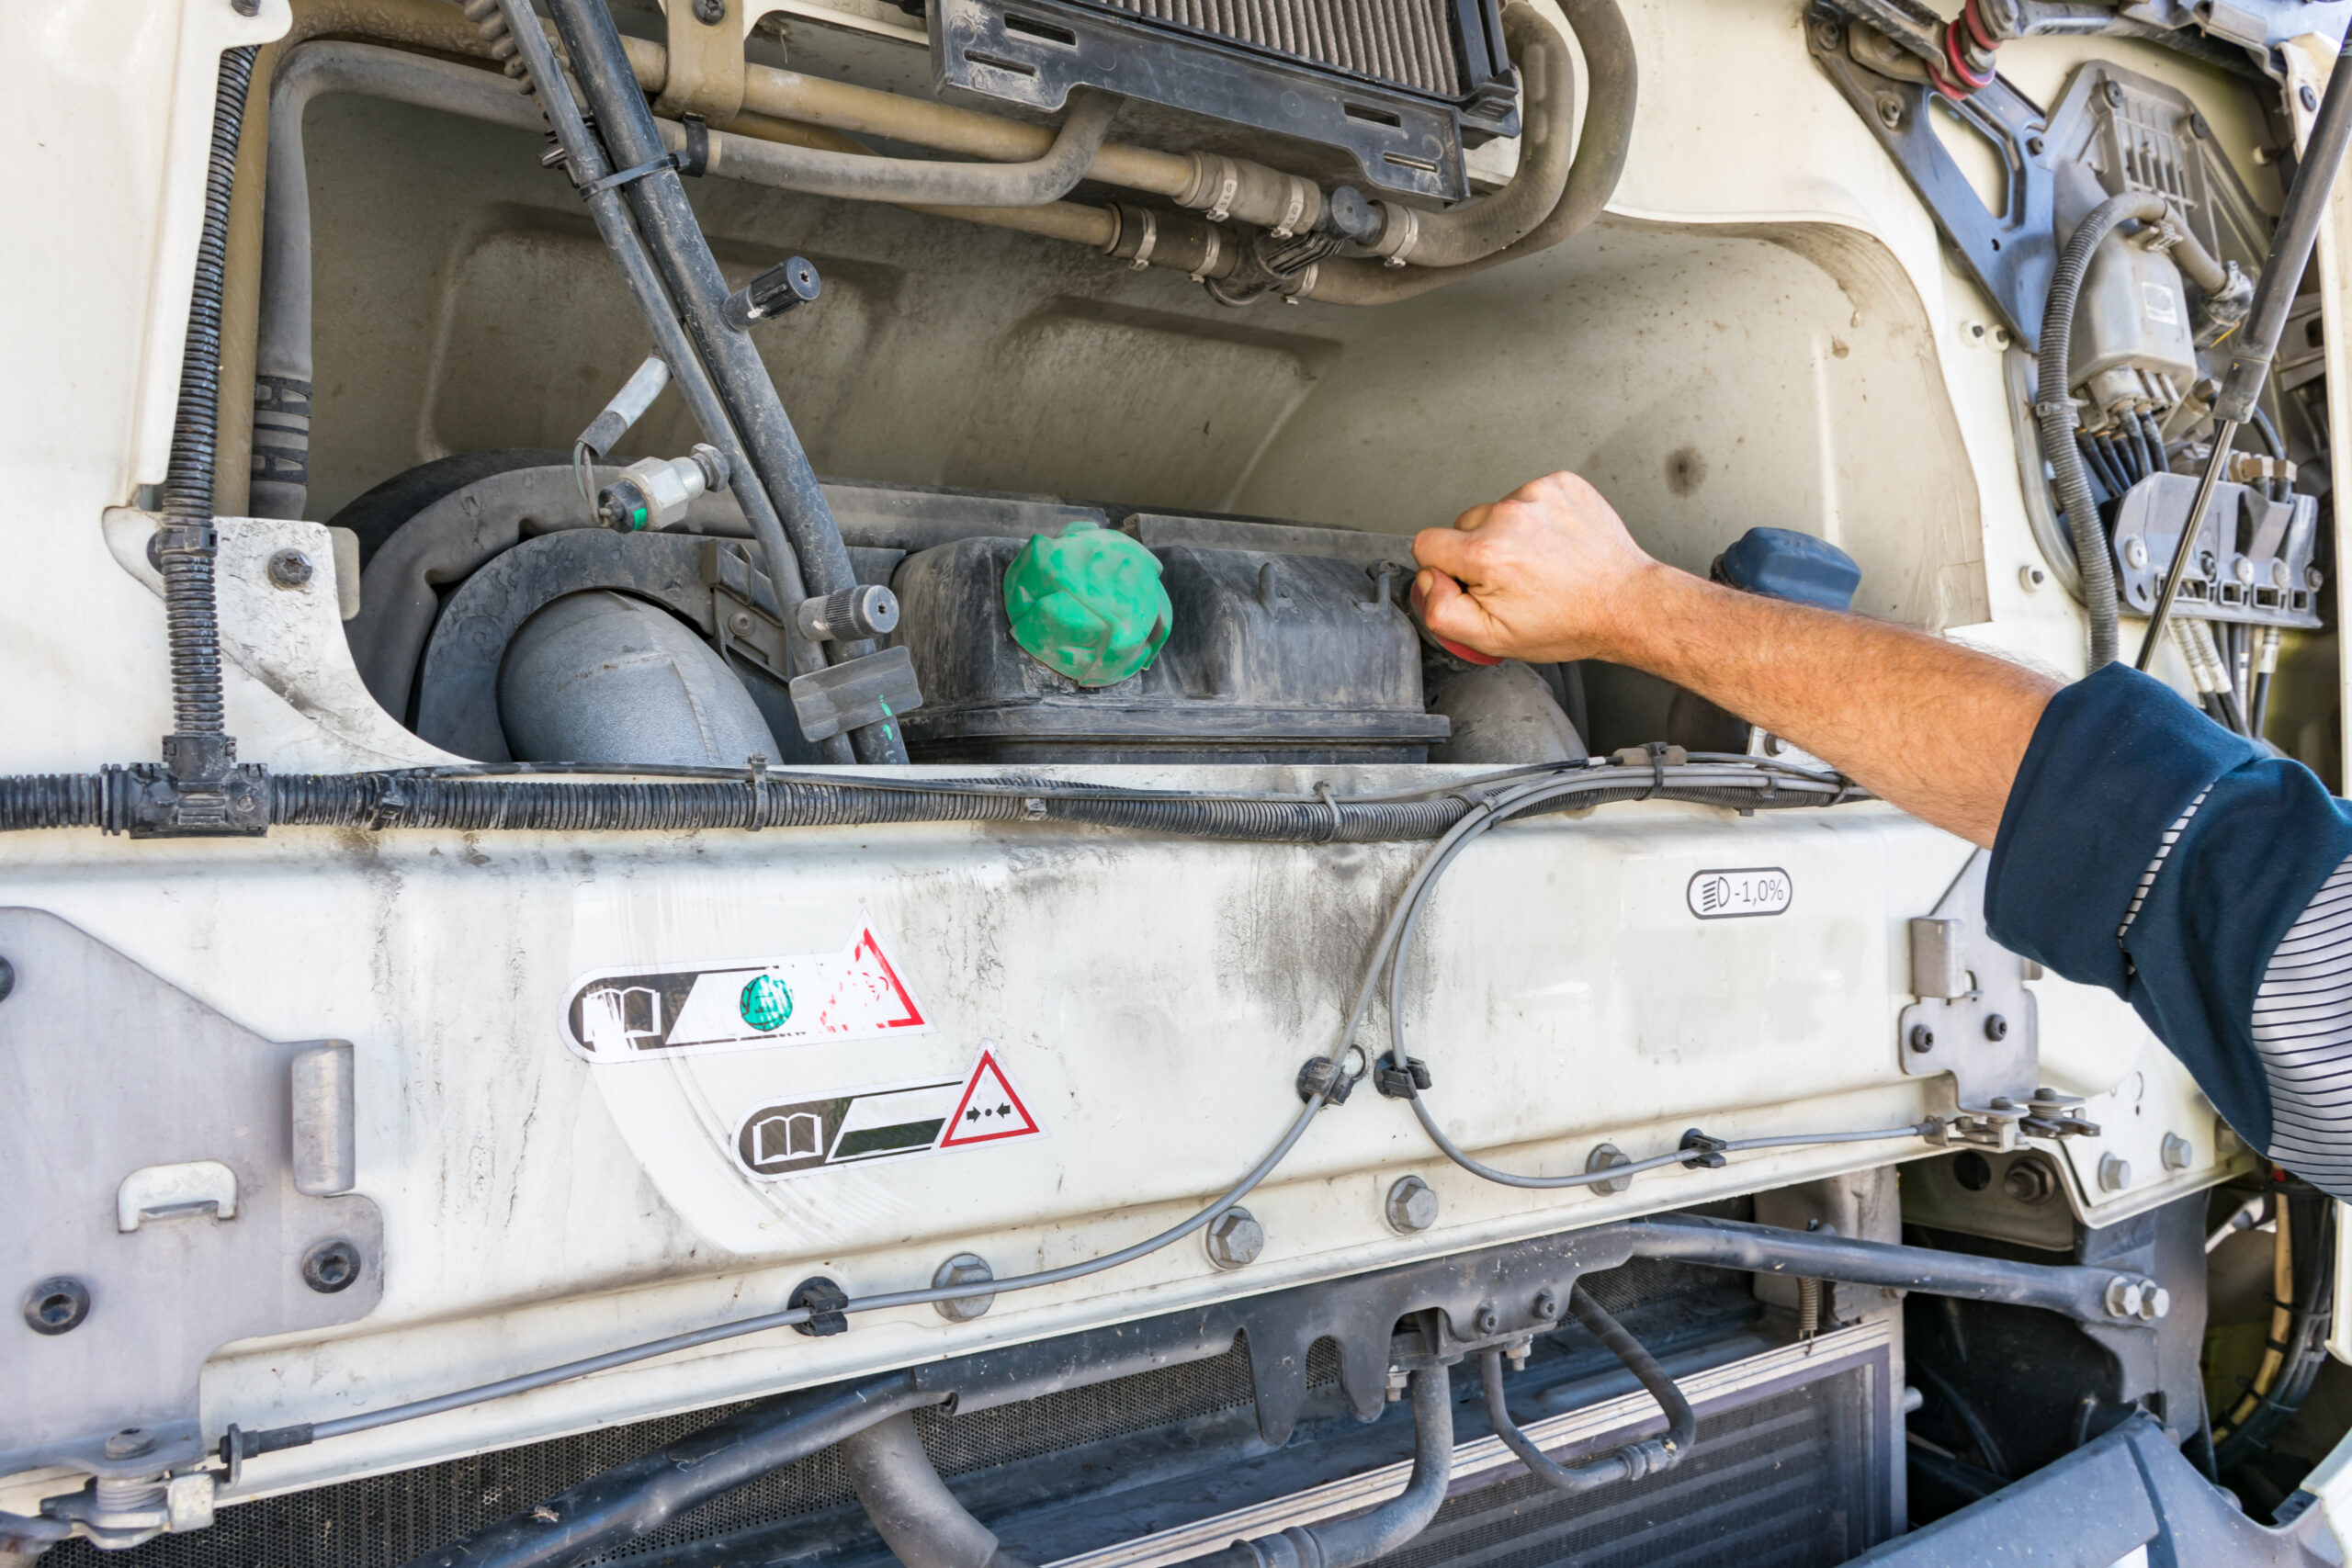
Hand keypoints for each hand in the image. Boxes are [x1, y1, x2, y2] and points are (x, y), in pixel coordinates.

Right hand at [1410, 472, 1664, 663]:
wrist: (1625, 602)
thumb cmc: (1569, 622)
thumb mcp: (1492, 639)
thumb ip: (1441, 611)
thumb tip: (1428, 580)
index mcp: (1486, 554)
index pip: (1426, 544)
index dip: (1444, 570)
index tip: (1473, 584)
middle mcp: (1509, 516)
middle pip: (1462, 526)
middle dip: (1479, 553)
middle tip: (1514, 579)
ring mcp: (1537, 495)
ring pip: (1496, 511)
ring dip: (1509, 534)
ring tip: (1539, 562)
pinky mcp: (1560, 484)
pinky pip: (1527, 497)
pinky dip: (1536, 519)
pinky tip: (1554, 544)